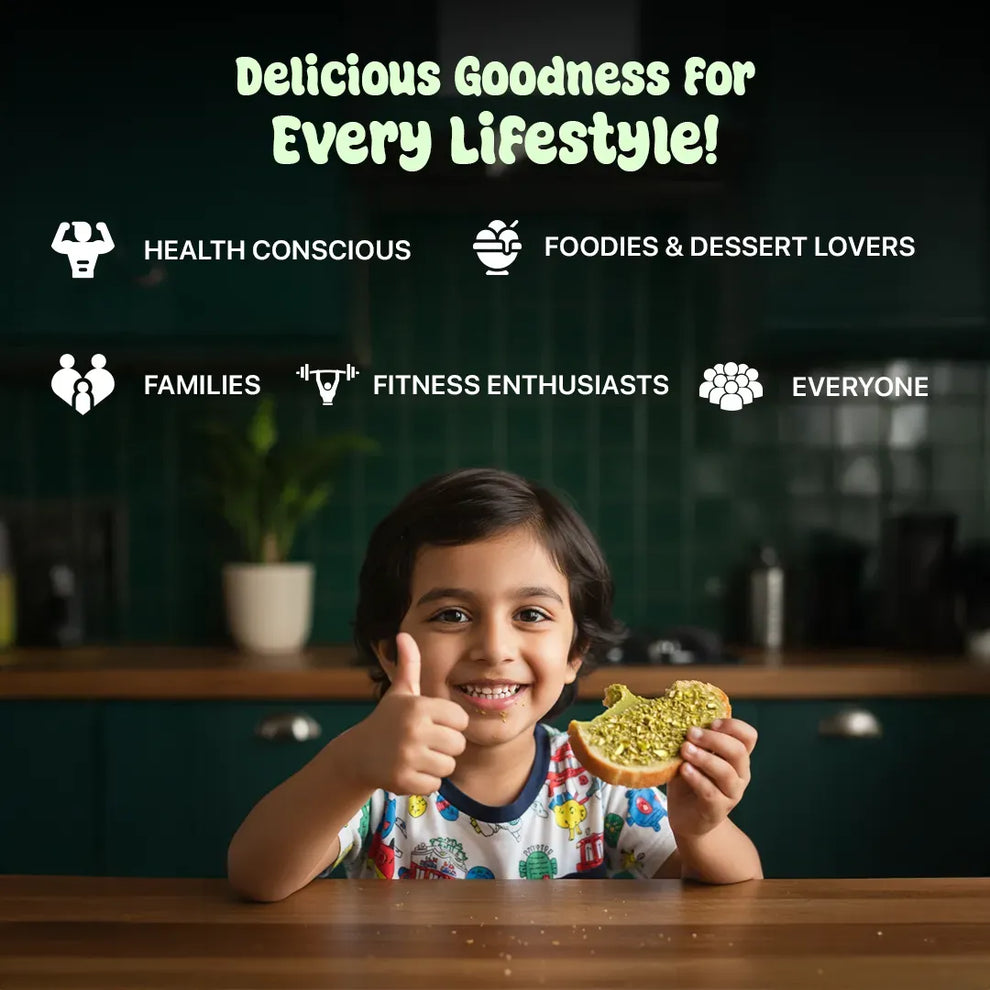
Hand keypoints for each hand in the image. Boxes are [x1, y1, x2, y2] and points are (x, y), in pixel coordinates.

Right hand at [346, 633, 468, 795]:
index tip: (433, 724)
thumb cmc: (387, 720)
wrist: (357, 754)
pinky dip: (425, 782)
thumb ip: (409, 664)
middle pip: (458, 745)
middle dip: (445, 747)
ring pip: (448, 767)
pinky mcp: (402, 780)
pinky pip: (434, 785)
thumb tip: (403, 634)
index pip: (461, 720)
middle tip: (424, 743)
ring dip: (435, 765)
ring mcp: (407, 756)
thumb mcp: (400, 692)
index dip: (450, 724)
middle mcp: (413, 729)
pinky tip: (409, 771)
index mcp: (418, 706)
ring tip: (416, 756)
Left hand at [665, 718, 756, 839]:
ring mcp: (731, 793)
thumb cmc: (689, 779)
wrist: (687, 817)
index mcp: (736, 756)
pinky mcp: (717, 809)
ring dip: (703, 757)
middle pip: (738, 751)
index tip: (711, 722)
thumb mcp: (692, 754)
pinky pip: (710, 792)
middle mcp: (740, 774)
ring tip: (684, 749)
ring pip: (726, 772)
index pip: (748, 736)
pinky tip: (683, 769)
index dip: (733, 726)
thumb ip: (693, 739)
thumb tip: (678, 713)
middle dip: (713, 739)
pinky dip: (696, 778)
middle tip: (690, 733)